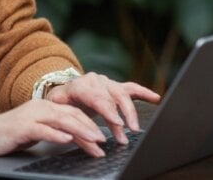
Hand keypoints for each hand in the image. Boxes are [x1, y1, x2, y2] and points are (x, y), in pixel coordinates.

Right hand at [0, 99, 108, 157]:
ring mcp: (30, 116)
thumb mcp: (34, 131)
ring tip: (95, 141)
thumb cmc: (7, 135)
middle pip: (71, 115)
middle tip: (105, 141)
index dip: (90, 123)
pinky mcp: (21, 127)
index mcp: (43, 107)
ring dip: (81, 131)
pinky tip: (68, 140)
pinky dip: (57, 134)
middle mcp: (39, 107)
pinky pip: (43, 129)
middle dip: (91, 128)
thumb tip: (74, 138)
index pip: (72, 112)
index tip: (104, 136)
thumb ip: (53, 130)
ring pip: (62, 121)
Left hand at [45, 72, 160, 145]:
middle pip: (112, 98)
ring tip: (135, 128)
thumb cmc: (62, 102)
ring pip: (123, 95)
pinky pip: (132, 88)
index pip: (96, 97)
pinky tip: (155, 97)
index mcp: (79, 85)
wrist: (65, 92)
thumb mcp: (57, 106)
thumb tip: (72, 120)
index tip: (118, 123)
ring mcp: (106, 82)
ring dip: (131, 112)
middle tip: (127, 132)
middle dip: (121, 116)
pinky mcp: (116, 86)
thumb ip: (63, 111)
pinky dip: (144, 92)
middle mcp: (95, 81)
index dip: (108, 110)